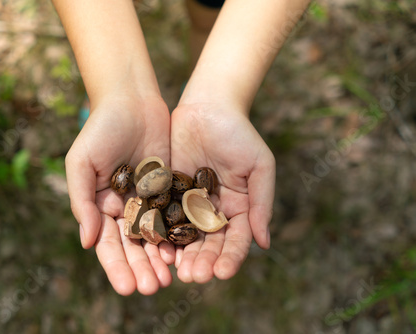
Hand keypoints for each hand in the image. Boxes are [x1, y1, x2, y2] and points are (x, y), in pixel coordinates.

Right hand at [65, 95, 174, 294]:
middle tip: (151, 288)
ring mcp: (149, 199)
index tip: (127, 287)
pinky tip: (183, 251)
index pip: (108, 244)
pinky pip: (175, 215)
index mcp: (101, 206)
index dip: (116, 266)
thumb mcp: (82, 164)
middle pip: (134, 246)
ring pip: (156, 236)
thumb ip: (83, 202)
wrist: (132, 100)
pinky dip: (178, 234)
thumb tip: (87, 242)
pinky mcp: (170, 188)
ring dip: (160, 258)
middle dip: (141, 268)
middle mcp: (126, 207)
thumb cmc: (100, 129)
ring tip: (169, 279)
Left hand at [170, 101, 274, 282]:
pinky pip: (164, 217)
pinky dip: (162, 234)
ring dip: (182, 255)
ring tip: (177, 271)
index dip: (231, 257)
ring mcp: (188, 203)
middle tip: (194, 277)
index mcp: (238, 208)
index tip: (223, 273)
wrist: (207, 106)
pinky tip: (157, 248)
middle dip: (203, 261)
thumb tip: (264, 244)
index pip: (235, 240)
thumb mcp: (259, 166)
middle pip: (209, 244)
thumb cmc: (239, 133)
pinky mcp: (167, 193)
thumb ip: (261, 204)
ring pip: (185, 236)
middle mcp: (213, 211)